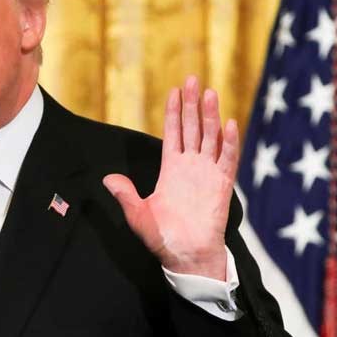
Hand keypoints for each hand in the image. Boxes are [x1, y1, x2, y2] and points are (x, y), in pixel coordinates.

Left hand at [103, 76, 239, 279]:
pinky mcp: (222, 186)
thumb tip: (107, 179)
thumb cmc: (162, 238)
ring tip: (210, 93)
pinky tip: (229, 125)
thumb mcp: (138, 215)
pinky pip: (227, 160)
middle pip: (193, 128)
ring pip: (211, 138)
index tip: (174, 90)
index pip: (173, 133)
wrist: (185, 257)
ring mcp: (208, 174)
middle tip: (193, 79)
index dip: (174, 112)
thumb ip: (126, 195)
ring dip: (210, 116)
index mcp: (171, 169)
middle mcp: (191, 166)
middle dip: (192, 104)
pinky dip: (228, 143)